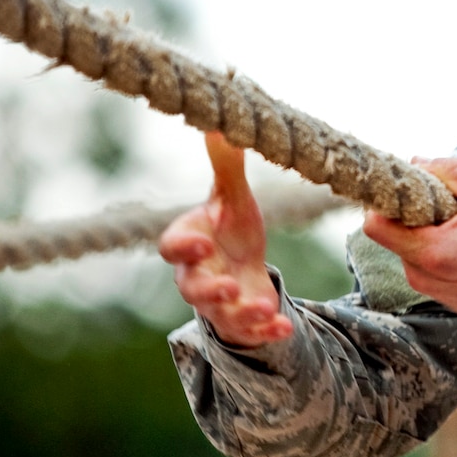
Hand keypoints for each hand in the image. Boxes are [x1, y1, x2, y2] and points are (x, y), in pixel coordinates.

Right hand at [158, 132, 292, 347]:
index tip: (203, 242)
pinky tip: (284, 328)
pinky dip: (266, 332)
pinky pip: (250, 333)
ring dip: (241, 314)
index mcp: (192, 242)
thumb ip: (226, 167)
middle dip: (208, 290)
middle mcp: (199, 276)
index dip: (183, 247)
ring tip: (262, 308)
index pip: (172, 247)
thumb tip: (219, 123)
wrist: (243, 268)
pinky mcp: (243, 322)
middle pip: (191, 289)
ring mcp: (220, 303)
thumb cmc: (231, 230)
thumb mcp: (233, 198)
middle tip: (226, 286)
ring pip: (221, 315)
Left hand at [363, 158, 456, 402]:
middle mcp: (418, 272)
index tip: (407, 183)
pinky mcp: (430, 287)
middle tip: (445, 200)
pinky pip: (418, 254)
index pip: (375, 223)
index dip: (386, 197)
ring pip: (405, 239)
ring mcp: (422, 283)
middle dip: (412, 207)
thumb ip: (454, 173)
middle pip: (390, 228)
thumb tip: (418, 161)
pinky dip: (434, 240)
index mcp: (430, 251)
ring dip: (425, 224)